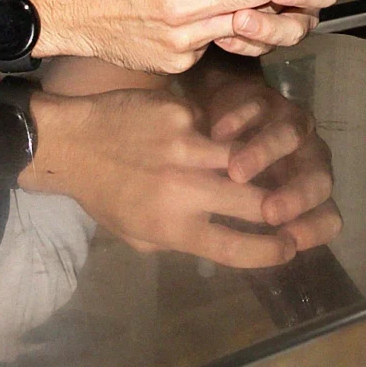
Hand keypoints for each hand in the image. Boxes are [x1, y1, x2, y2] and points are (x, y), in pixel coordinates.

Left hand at [28, 88, 325, 265]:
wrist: (71, 142)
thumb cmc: (104, 194)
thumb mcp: (139, 234)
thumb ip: (181, 238)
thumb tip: (223, 239)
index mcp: (172, 227)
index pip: (234, 247)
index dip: (269, 252)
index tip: (289, 248)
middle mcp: (182, 190)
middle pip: (254, 202)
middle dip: (281, 204)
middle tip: (293, 202)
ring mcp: (184, 147)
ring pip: (244, 157)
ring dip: (259, 163)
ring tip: (269, 165)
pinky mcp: (180, 114)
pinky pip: (216, 125)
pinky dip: (219, 131)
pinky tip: (216, 130)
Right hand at [187, 61, 337, 239]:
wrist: (222, 119)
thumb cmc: (233, 175)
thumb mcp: (242, 206)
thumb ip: (245, 228)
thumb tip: (231, 254)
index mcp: (307, 194)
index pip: (328, 217)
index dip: (314, 230)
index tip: (286, 244)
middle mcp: (309, 160)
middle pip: (319, 179)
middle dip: (297, 197)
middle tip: (269, 212)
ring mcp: (290, 126)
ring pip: (291, 136)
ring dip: (266, 155)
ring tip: (236, 171)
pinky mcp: (265, 99)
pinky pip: (258, 107)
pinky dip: (240, 119)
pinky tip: (217, 133)